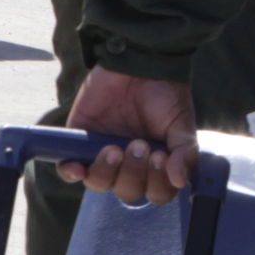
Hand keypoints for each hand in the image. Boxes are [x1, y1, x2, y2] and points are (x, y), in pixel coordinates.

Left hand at [58, 68, 197, 204]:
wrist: (139, 61)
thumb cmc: (166, 93)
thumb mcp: (181, 123)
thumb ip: (184, 152)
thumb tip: (180, 180)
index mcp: (156, 165)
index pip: (157, 192)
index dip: (157, 184)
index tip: (161, 158)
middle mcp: (130, 165)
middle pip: (127, 192)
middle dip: (133, 173)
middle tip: (139, 144)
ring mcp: (103, 154)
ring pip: (99, 183)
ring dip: (106, 172)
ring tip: (114, 148)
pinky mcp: (79, 141)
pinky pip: (69, 170)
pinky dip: (71, 172)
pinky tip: (78, 167)